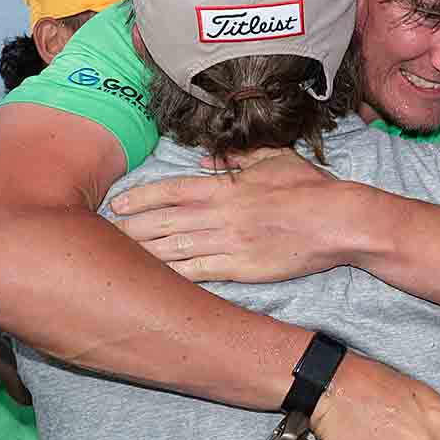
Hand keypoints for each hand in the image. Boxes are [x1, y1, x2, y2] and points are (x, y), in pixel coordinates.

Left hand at [108, 148, 350, 282]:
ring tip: (115, 259)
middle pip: (164, 223)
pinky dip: (173, 276)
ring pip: (175, 249)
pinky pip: (199, 273)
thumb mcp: (274, 158)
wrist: (338, 221)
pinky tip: (151, 281)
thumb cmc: (310, 188)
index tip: (117, 205)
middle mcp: (221, 215)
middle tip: (101, 235)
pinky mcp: (242, 269)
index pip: (172, 191)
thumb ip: (239, 157)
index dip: (140, 198)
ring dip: (143, 254)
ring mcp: (230, 243)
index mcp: (226, 187)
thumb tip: (212, 159)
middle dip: (130, 229)